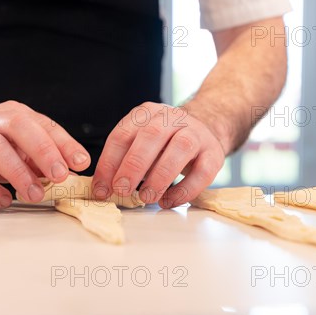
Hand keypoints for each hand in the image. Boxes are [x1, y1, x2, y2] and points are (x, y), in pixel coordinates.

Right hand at [0, 101, 89, 206]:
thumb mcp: (20, 149)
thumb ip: (44, 157)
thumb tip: (72, 171)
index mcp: (11, 114)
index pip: (42, 124)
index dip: (63, 143)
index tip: (81, 163)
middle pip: (16, 126)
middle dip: (42, 151)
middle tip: (59, 176)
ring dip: (16, 172)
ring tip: (34, 195)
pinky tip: (4, 200)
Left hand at [92, 102, 225, 207]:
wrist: (206, 127)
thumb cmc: (166, 141)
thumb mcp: (142, 141)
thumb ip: (124, 160)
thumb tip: (104, 189)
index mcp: (146, 114)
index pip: (123, 135)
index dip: (109, 162)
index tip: (101, 189)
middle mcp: (172, 118)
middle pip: (151, 136)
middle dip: (133, 166)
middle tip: (121, 191)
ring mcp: (196, 133)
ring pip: (181, 148)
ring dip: (160, 176)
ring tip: (147, 198)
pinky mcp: (214, 152)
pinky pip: (203, 171)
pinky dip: (185, 190)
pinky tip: (169, 201)